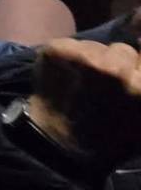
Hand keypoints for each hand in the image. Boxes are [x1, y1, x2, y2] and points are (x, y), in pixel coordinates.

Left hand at [30, 37, 140, 164]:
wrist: (62, 146)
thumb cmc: (110, 140)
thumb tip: (138, 66)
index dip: (135, 67)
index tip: (127, 76)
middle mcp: (118, 70)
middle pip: (122, 50)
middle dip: (115, 63)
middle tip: (102, 84)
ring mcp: (86, 59)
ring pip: (95, 47)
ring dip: (91, 59)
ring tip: (80, 81)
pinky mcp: (58, 51)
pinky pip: (69, 44)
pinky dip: (66, 57)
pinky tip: (63, 76)